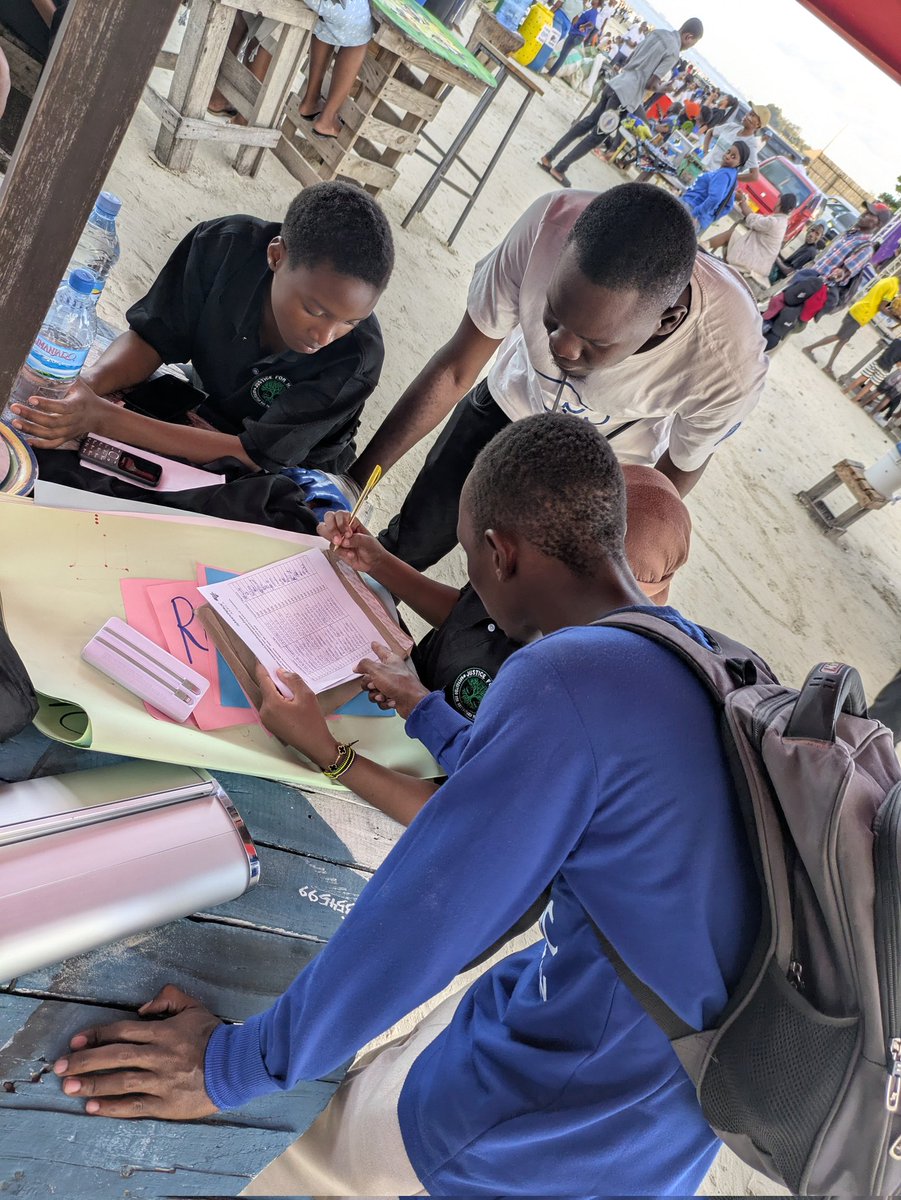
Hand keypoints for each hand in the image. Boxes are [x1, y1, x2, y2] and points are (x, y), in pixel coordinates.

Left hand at [9, 378, 111, 447]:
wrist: (99, 415)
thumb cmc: (85, 396)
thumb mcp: (78, 384)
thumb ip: (64, 377)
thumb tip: (45, 364)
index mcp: (78, 405)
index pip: (62, 407)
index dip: (47, 405)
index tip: (31, 399)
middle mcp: (74, 420)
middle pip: (52, 422)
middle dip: (32, 416)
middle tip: (15, 408)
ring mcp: (70, 431)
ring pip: (50, 434)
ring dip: (31, 429)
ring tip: (16, 422)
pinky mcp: (67, 438)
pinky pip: (53, 444)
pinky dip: (40, 444)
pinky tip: (27, 439)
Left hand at [52, 985, 219, 1119]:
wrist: (237, 1065)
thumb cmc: (214, 1035)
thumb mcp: (194, 1007)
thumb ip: (168, 998)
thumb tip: (141, 1008)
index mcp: (163, 1031)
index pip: (122, 1030)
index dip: (96, 1035)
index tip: (76, 1041)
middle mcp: (159, 1055)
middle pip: (114, 1056)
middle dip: (83, 1061)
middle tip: (59, 1066)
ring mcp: (162, 1081)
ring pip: (120, 1082)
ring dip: (91, 1083)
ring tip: (68, 1086)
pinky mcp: (166, 1103)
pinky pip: (134, 1105)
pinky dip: (111, 1106)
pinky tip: (93, 1107)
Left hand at [254, 663, 337, 767]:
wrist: (315, 745)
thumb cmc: (312, 721)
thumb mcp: (306, 696)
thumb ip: (293, 681)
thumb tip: (281, 672)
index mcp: (271, 703)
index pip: (263, 680)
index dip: (262, 667)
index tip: (261, 657)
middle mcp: (264, 711)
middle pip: (267, 689)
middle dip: (275, 680)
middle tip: (284, 670)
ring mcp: (266, 719)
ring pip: (270, 698)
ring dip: (278, 691)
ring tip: (291, 686)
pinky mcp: (271, 725)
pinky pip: (272, 707)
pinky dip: (279, 701)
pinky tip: (291, 700)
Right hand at [317, 510, 386, 575]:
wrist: (373, 562)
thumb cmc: (372, 548)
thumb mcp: (368, 541)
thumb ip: (356, 539)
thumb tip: (344, 540)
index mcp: (351, 521)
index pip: (339, 514)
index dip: (341, 522)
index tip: (348, 533)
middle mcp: (343, 527)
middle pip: (328, 518)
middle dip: (331, 528)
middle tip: (338, 539)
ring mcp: (338, 537)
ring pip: (325, 532)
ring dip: (332, 539)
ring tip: (341, 545)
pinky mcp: (336, 548)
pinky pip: (332, 547)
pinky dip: (341, 552)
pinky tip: (350, 554)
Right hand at [356, 642, 428, 719]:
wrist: (412, 702)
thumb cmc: (399, 683)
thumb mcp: (378, 670)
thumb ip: (365, 665)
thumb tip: (357, 666)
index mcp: (391, 661)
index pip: (381, 651)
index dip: (376, 647)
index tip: (373, 644)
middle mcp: (391, 672)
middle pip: (371, 676)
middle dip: (370, 683)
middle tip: (374, 685)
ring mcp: (392, 685)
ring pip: (374, 690)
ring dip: (376, 695)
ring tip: (383, 695)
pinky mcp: (393, 697)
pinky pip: (381, 700)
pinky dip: (384, 702)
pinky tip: (391, 701)